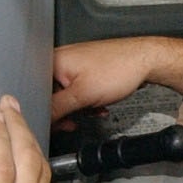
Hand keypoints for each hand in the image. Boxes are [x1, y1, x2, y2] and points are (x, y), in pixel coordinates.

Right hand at [51, 36, 182, 120]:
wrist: (146, 61)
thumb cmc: (119, 68)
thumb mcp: (82, 95)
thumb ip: (57, 109)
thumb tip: (43, 119)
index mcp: (53, 61)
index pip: (36, 92)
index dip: (45, 111)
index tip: (56, 122)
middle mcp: (60, 59)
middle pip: (50, 95)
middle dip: (65, 111)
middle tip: (74, 121)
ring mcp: (73, 64)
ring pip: (65, 95)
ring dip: (78, 108)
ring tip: (92, 108)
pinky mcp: (85, 70)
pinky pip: (77, 91)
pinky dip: (86, 101)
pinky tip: (97, 105)